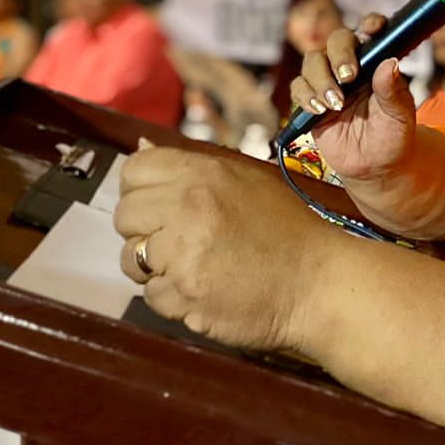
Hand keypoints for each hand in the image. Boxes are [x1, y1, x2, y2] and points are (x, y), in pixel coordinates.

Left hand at [113, 140, 335, 351]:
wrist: (320, 283)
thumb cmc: (288, 231)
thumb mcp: (247, 180)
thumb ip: (190, 165)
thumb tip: (139, 146)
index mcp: (203, 174)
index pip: (134, 170)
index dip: (139, 190)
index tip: (157, 207)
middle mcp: (188, 208)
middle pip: (124, 216)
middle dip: (144, 231)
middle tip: (176, 241)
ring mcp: (184, 255)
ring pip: (131, 259)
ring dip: (154, 267)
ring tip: (192, 267)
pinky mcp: (185, 296)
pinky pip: (152, 296)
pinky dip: (173, 298)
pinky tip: (205, 290)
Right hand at [289, 14, 417, 181]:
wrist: (374, 166)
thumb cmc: (392, 135)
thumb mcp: (400, 116)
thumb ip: (393, 91)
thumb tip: (389, 63)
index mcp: (375, 61)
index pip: (370, 32)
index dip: (370, 24)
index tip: (373, 29)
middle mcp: (350, 65)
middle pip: (335, 40)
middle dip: (340, 55)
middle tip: (348, 77)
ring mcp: (328, 80)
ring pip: (312, 61)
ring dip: (321, 80)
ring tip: (336, 104)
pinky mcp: (311, 99)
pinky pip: (298, 87)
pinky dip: (306, 96)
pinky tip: (320, 111)